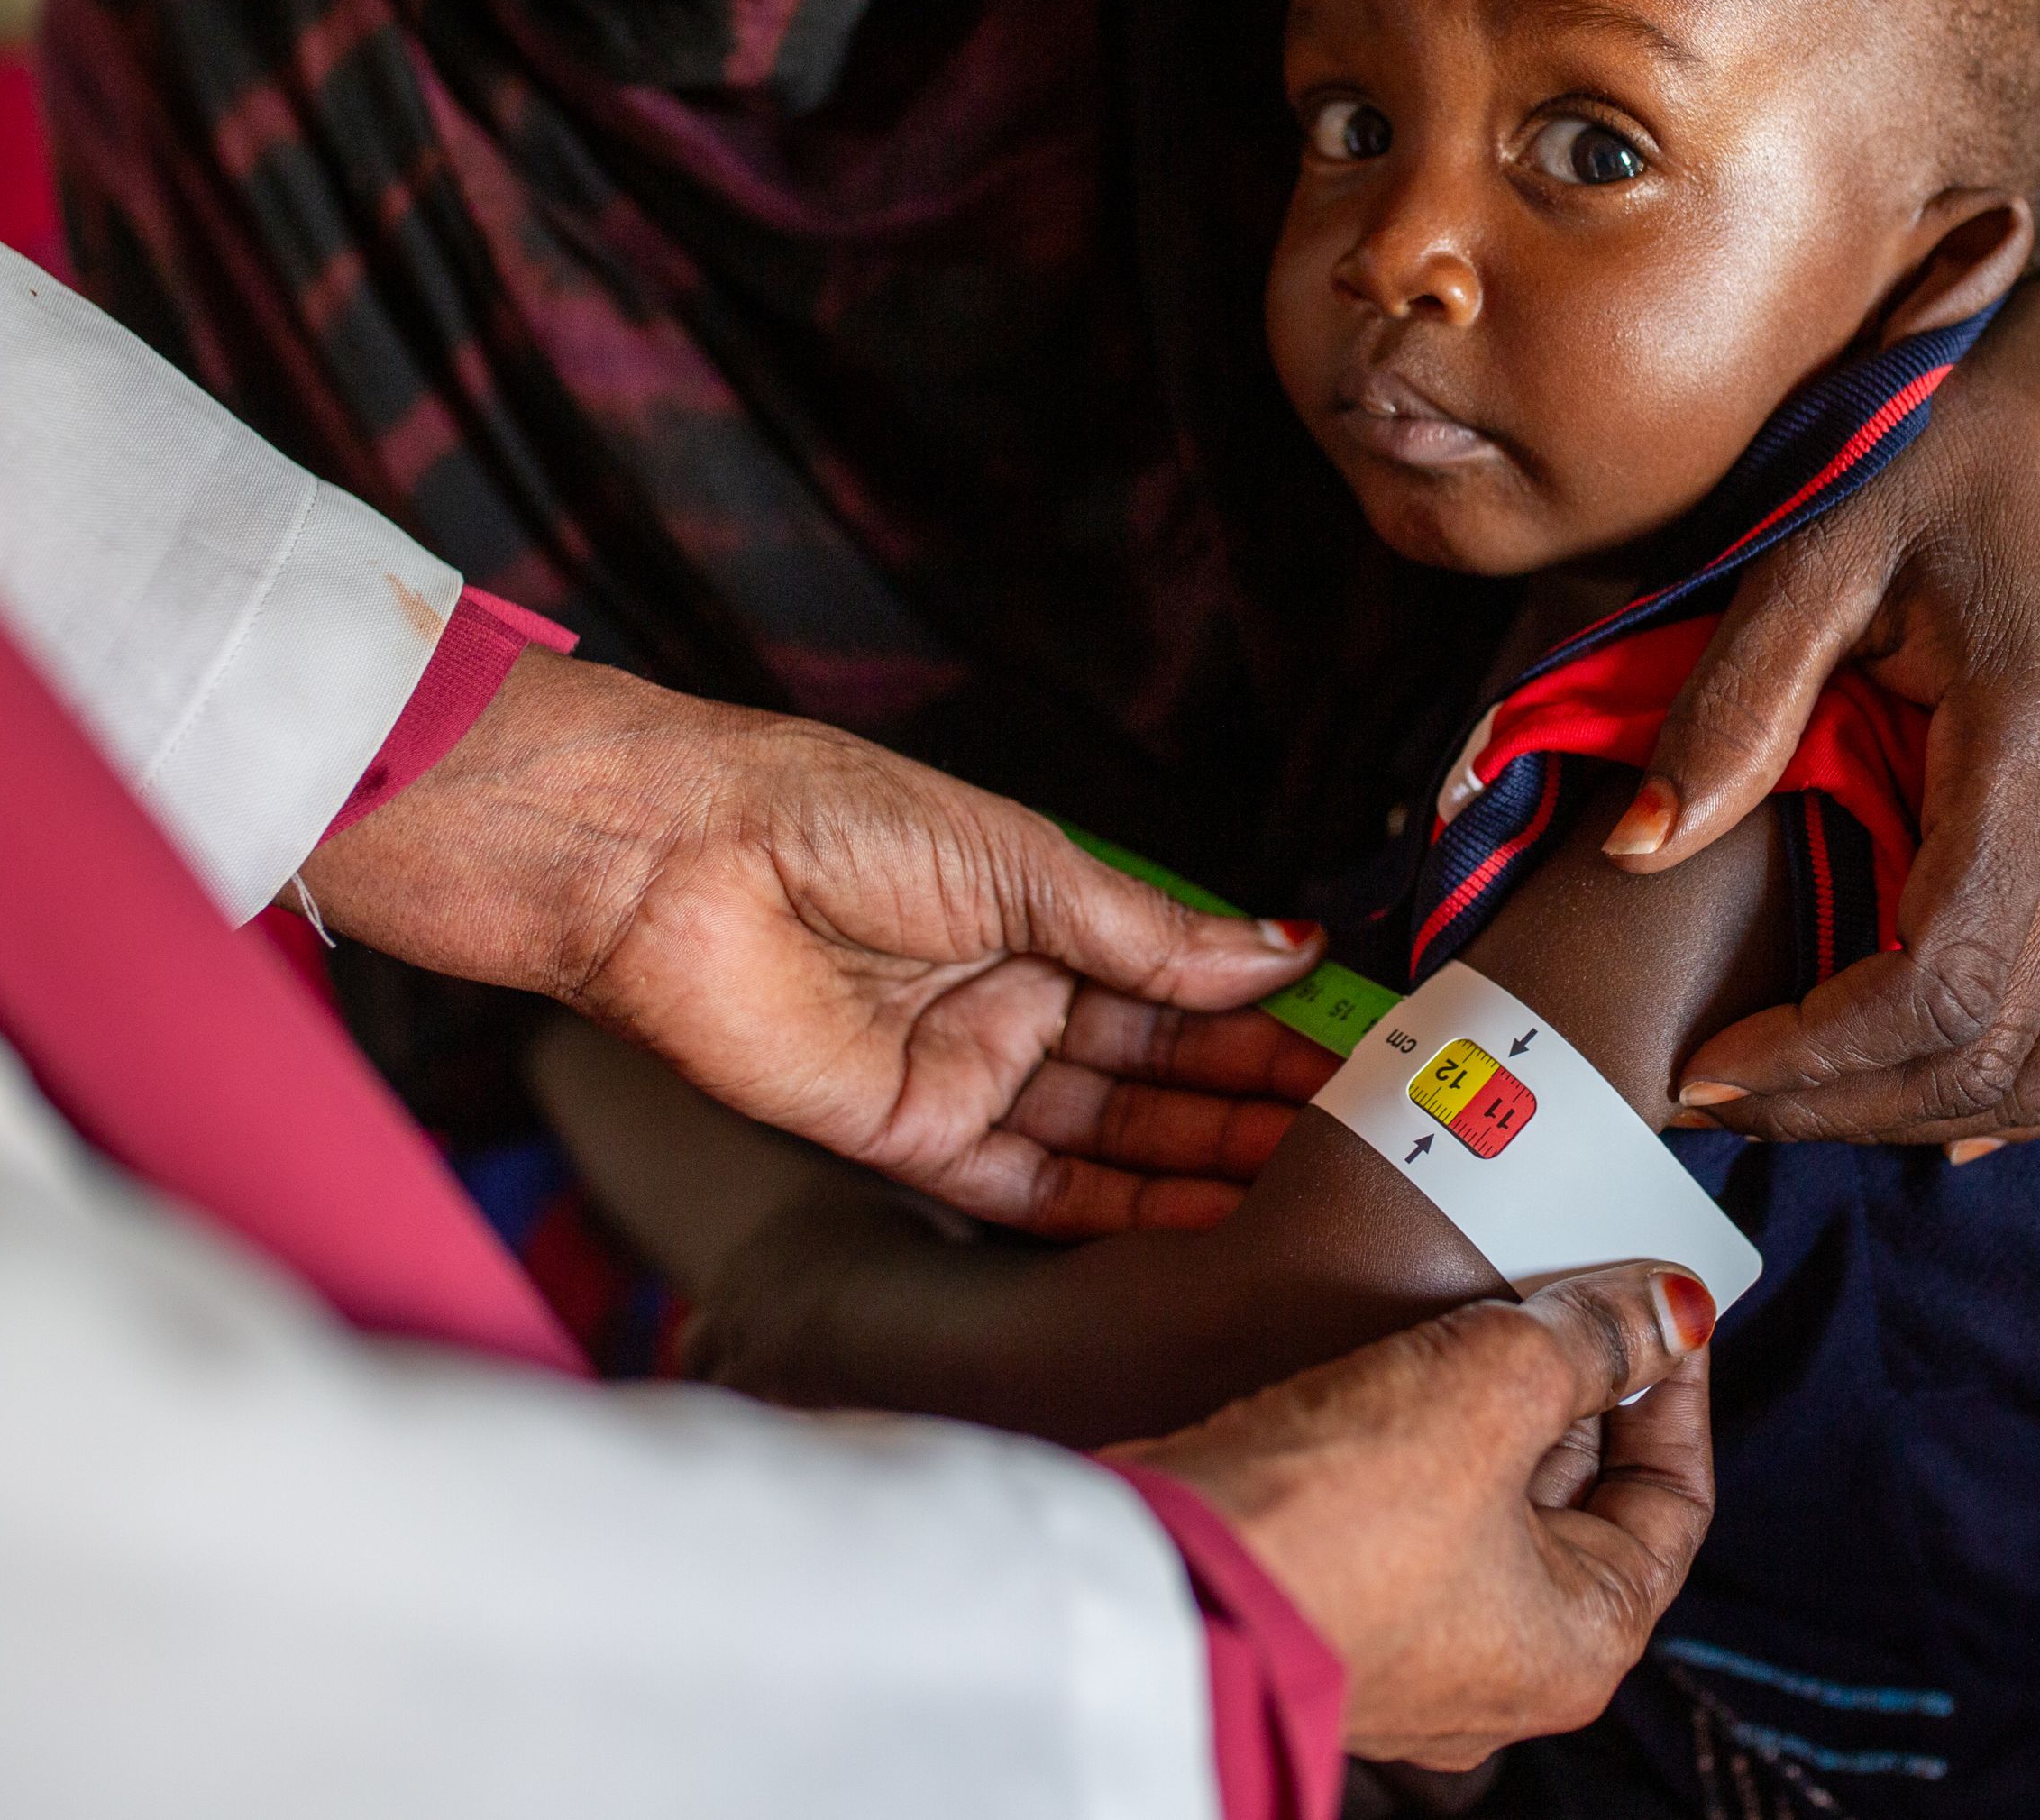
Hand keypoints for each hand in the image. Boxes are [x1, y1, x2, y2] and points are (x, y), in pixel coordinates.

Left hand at [301, 652, 1334, 1234]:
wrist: (672, 864)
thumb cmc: (826, 816)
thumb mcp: (1020, 857)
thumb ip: (1151, 931)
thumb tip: (1286, 948)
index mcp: (1042, 914)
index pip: (1184, 980)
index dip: (1269, 1014)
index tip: (1362, 1043)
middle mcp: (1012, 1000)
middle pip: (1161, 1068)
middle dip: (1259, 1102)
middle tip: (1367, 1135)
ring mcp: (966, 1074)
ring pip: (1115, 1135)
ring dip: (1208, 1163)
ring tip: (1313, 1187)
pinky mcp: (911, 1141)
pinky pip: (1033, 1193)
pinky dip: (1117, 1211)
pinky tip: (1203, 1224)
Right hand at [1113, 1263, 1718, 1768]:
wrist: (1162, 1582)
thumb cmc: (1340, 1513)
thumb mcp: (1495, 1387)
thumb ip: (1596, 1337)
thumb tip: (1675, 1306)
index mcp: (1580, 1644)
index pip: (1674, 1501)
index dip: (1673, 1384)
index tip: (1659, 1299)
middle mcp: (1503, 1665)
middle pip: (1580, 1495)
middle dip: (1575, 1380)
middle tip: (1565, 1276)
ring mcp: (1411, 1642)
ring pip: (1486, 1494)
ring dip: (1488, 1394)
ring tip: (1481, 1294)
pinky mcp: (1329, 1601)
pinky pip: (1404, 1504)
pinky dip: (1415, 1425)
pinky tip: (1399, 1349)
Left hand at [1615, 202, 2039, 1147]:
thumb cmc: (1938, 471)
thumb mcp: (1815, 552)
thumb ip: (1734, 704)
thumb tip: (1639, 853)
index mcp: (2032, 754)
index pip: (1943, 981)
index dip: (1817, 1060)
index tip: (1701, 1072)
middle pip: (1994, 1050)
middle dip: (1841, 1107)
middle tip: (1708, 1100)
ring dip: (1922, 1115)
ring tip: (1792, 1104)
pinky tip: (1951, 1119)